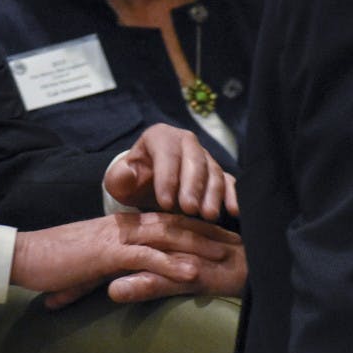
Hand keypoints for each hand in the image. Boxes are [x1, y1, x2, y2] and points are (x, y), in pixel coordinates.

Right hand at [11, 212, 242, 308]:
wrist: (23, 256)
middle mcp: (124, 226)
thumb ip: (111, 264)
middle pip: (174, 224)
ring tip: (226, 257)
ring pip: (166, 236)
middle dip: (208, 233)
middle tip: (238, 243)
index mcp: (121, 225)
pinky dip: (170, 264)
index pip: (166, 221)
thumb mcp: (89, 261)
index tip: (222, 235)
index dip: (196, 226)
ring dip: (198, 246)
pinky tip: (191, 273)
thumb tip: (125, 277)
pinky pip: (144, 257)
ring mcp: (116, 238)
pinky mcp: (106, 254)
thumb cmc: (52, 262)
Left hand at [103, 123, 238, 221]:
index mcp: (160, 137)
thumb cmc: (132, 181)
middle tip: (190, 210)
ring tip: (208, 216)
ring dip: (213, 194)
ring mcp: (204, 156)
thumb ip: (120, 177)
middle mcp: (185, 141)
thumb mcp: (118, 180)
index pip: (167, 153)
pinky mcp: (217, 172)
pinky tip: (234, 211)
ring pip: (213, 171)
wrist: (146, 185)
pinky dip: (233, 194)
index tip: (164, 202)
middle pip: (194, 160)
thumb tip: (129, 173)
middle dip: (193, 186)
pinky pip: (228, 180)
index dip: (167, 177)